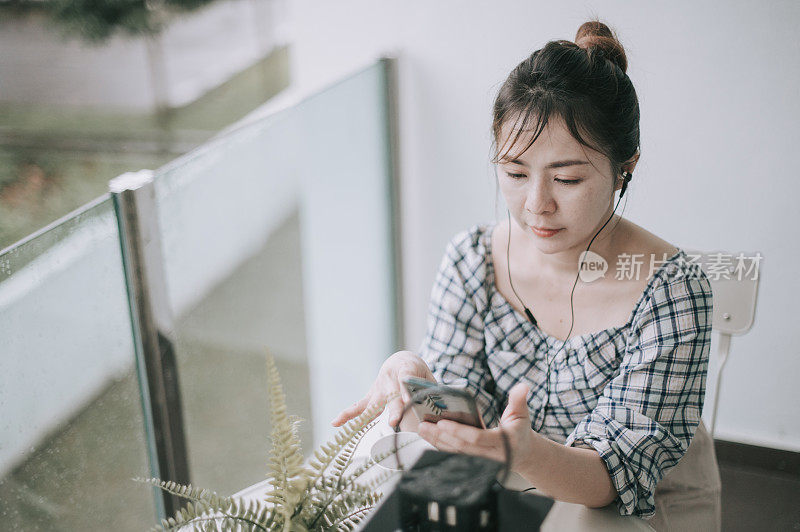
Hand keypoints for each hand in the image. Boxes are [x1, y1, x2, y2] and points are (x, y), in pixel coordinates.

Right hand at [331, 350, 435, 428]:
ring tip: (359, 426)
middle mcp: (390, 378)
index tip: (407, 399)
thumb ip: (435, 392)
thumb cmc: (418, 372)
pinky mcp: (372, 395)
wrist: (401, 360)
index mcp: (407, 368)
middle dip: (393, 408)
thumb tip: (445, 411)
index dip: (406, 389)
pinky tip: (335, 423)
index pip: (406, 378)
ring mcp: (379, 387)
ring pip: (374, 403)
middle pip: (391, 395)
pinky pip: (359, 406)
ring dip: (368, 416)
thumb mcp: (428, 376)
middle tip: (395, 421)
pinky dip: (347, 414)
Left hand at [417, 382, 536, 472]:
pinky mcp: (474, 463)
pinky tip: (429, 437)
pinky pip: (455, 455)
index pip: (478, 438)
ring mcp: (482, 462)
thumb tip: (523, 386)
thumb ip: (519, 400)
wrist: (523, 454)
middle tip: (424, 425)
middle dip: (441, 436)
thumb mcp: (522, 414)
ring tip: (422, 429)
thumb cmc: (520, 430)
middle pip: (462, 447)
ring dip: (437, 442)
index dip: (459, 431)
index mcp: (504, 442)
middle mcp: (492, 455)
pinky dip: (441, 446)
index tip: (442, 422)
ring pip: (456, 453)